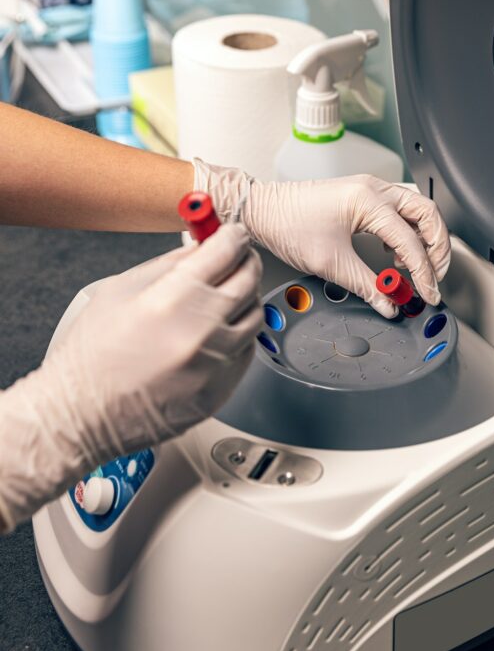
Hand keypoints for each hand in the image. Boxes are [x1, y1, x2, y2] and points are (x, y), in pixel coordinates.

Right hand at [0, 225, 261, 531]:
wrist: (82, 415)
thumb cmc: (92, 355)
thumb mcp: (120, 289)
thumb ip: (168, 264)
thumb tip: (201, 244)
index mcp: (172, 298)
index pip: (226, 250)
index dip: (233, 236)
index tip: (234, 234)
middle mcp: (201, 330)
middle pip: (249, 280)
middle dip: (245, 262)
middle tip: (236, 259)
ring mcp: (215, 363)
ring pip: (254, 316)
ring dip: (244, 300)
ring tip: (220, 300)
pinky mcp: (222, 390)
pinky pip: (246, 351)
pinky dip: (237, 336)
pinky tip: (214, 335)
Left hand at [193, 161, 451, 318]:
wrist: (262, 210)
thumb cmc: (287, 224)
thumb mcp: (329, 262)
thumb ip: (366, 285)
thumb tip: (389, 303)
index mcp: (368, 201)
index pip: (411, 241)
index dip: (423, 272)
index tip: (426, 293)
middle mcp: (374, 189)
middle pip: (428, 214)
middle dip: (437, 248)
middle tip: (434, 277)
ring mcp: (370, 189)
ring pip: (417, 209)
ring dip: (425, 238)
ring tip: (417, 266)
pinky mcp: (363, 196)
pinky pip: (401, 210)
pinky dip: (408, 232)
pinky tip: (396, 253)